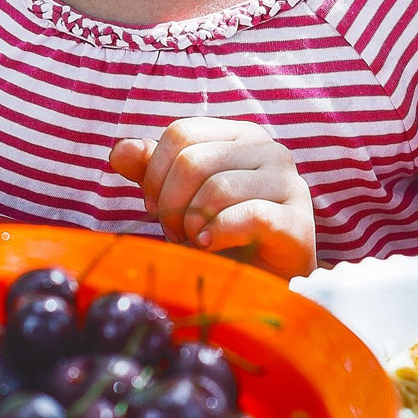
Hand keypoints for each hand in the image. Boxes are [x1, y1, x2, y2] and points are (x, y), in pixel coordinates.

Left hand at [109, 117, 316, 278]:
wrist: (265, 284)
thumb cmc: (219, 235)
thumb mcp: (178, 198)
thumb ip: (149, 170)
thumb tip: (119, 151)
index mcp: (238, 135)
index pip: (181, 132)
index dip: (155, 173)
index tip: (153, 207)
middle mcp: (268, 149)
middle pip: (193, 160)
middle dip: (170, 204)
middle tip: (174, 232)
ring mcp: (289, 183)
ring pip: (218, 188)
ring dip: (192, 223)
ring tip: (193, 241)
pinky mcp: (298, 221)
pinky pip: (250, 216)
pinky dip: (218, 234)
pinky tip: (208, 246)